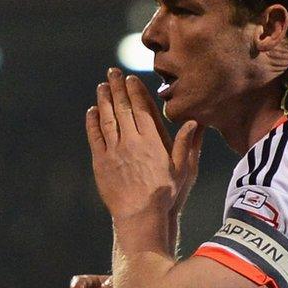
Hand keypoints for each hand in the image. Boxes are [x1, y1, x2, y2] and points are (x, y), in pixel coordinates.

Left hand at [86, 68, 202, 219]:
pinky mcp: (101, 162)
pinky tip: (92, 112)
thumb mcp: (183, 170)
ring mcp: (114, 151)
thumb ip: (186, 145)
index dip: (134, 91)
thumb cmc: (166, 195)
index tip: (130, 78)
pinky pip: (95, 137)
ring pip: (107, 119)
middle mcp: (131, 141)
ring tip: (102, 87)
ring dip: (103, 101)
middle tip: (111, 72)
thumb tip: (194, 122)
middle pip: (122, 108)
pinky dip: (92, 122)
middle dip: (117, 88)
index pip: (141, 109)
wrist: (141, 216)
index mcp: (151, 141)